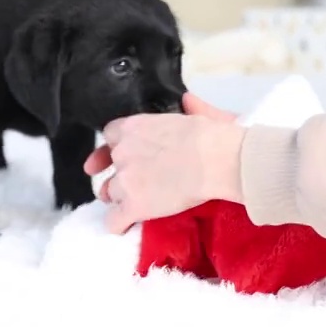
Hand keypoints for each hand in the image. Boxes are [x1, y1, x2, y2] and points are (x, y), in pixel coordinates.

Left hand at [84, 92, 244, 233]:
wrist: (217, 160)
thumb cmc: (212, 136)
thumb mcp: (199, 114)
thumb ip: (189, 108)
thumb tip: (188, 100)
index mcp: (133, 127)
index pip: (109, 137)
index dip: (115, 149)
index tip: (120, 157)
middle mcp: (122, 152)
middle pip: (108, 169)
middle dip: (116, 178)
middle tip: (129, 186)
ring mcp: (125, 180)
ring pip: (111, 195)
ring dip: (122, 201)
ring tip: (138, 206)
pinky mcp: (133, 205)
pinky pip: (113, 221)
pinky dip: (119, 225)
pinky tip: (127, 226)